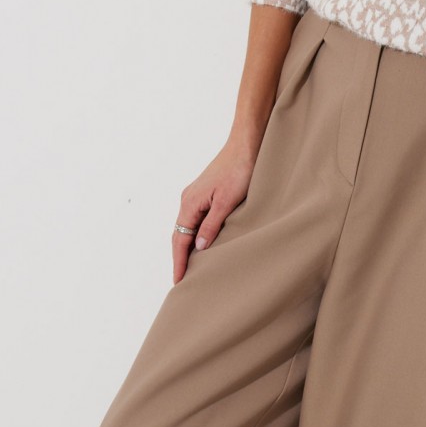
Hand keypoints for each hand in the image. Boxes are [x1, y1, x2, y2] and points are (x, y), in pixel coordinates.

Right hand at [171, 135, 260, 282]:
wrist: (247, 145)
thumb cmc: (239, 170)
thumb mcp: (227, 202)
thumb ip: (212, 225)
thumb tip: (200, 247)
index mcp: (190, 203)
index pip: (180, 240)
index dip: (179, 262)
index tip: (178, 282)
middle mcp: (188, 199)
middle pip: (180, 235)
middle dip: (179, 258)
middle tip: (182, 280)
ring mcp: (196, 196)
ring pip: (188, 227)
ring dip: (187, 247)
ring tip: (191, 268)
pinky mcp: (206, 193)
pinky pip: (196, 219)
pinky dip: (196, 234)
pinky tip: (203, 243)